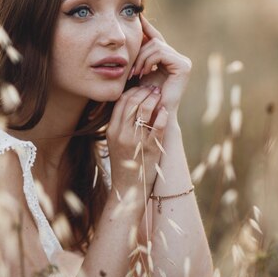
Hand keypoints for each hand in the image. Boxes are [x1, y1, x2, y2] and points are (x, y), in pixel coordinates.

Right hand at [106, 85, 168, 199]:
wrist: (128, 188)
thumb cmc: (124, 163)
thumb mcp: (115, 142)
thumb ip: (121, 124)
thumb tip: (132, 103)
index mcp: (112, 130)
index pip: (120, 102)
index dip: (132, 91)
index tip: (141, 88)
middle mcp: (122, 134)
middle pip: (132, 102)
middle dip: (144, 91)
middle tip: (153, 88)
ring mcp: (136, 141)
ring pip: (144, 110)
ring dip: (153, 99)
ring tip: (160, 95)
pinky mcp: (150, 148)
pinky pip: (158, 126)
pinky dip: (162, 115)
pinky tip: (165, 110)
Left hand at [130, 15, 191, 113]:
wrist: (150, 115)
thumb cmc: (140, 97)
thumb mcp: (135, 72)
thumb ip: (135, 56)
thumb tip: (129, 34)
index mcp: (167, 59)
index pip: (155, 37)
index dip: (146, 27)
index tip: (137, 15)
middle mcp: (177, 58)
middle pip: (154, 41)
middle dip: (139, 53)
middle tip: (131, 71)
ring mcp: (182, 61)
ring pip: (156, 46)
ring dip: (141, 59)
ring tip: (136, 74)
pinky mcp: (184, 66)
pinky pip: (161, 52)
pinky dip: (149, 61)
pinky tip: (144, 73)